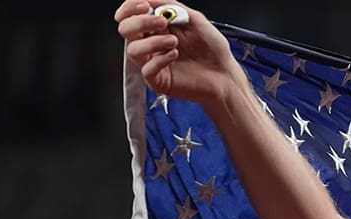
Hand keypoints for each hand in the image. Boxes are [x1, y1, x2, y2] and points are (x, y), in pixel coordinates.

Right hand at [114, 1, 241, 107]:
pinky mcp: (158, 80)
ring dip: (153, 42)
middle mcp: (151, 43)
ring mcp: (153, 62)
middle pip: (125, 29)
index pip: (129, 15)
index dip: (130, 8)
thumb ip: (172, 7)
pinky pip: (147, 69)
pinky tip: (175, 55)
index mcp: (157, 27)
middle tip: (162, 23)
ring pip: (133, 50)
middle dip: (141, 22)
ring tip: (174, 42)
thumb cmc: (213, 49)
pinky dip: (160, 59)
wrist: (225, 75)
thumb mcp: (195, 19)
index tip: (144, 6)